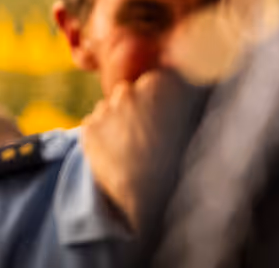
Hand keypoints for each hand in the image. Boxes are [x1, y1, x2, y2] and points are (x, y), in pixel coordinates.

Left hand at [81, 70, 188, 231]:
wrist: (150, 197)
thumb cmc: (177, 163)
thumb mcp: (189, 126)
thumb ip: (173, 102)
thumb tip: (170, 88)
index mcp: (160, 87)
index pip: (151, 81)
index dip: (154, 99)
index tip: (159, 116)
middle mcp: (130, 91)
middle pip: (127, 92)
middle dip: (132, 107)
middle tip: (143, 136)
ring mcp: (107, 108)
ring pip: (108, 109)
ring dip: (115, 123)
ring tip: (131, 150)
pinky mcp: (89, 127)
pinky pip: (94, 126)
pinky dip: (101, 137)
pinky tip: (116, 156)